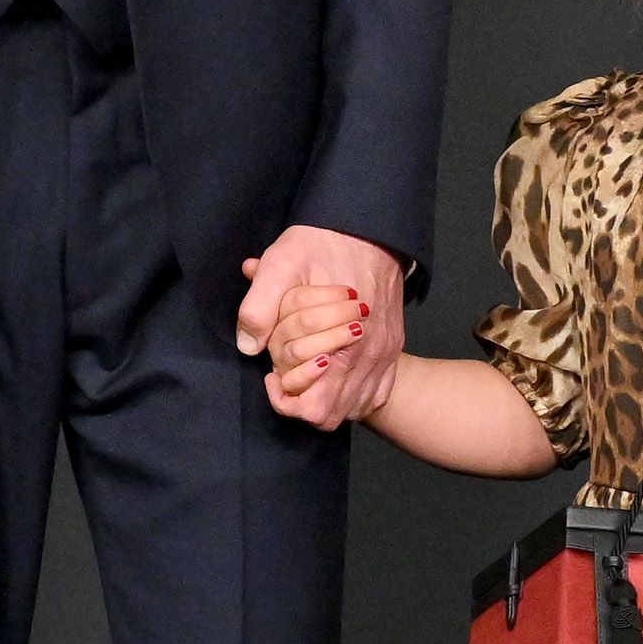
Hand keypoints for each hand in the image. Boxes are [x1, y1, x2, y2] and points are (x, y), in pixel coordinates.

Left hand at [233, 224, 405, 428]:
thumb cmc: (323, 244)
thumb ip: (259, 307)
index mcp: (342, 343)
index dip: (284, 397)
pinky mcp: (392, 349)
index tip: (271, 374)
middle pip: (332, 415)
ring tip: (308, 374)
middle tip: (286, 374)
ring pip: (355, 409)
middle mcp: (368, 355)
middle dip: (303, 401)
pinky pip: (375, 395)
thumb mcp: (281, 264)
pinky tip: (334, 376)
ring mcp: (384, 354)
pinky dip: (353, 396)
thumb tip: (249, 347)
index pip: (312, 407)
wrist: (369, 228)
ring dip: (327, 400)